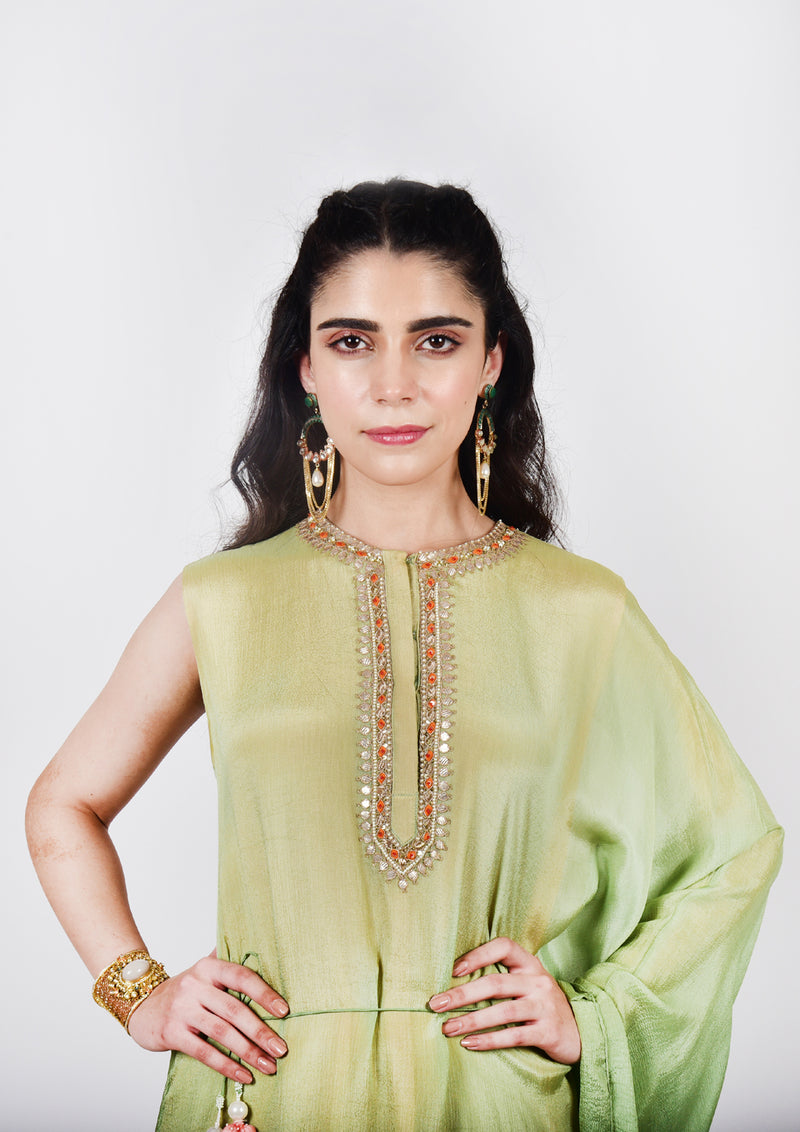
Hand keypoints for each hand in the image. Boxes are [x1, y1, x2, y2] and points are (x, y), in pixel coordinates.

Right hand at [127, 950, 288, 1082]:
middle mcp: (195, 985)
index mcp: (208, 967)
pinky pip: (204, 1052)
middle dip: (261, 1031)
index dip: (264, 993)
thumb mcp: (203, 971)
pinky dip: (227, 1065)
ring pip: (222, 1032)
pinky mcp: (171, 1033)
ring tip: (268, 1065)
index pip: (241, 976)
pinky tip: (244, 1075)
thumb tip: (264, 950)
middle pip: (234, 1009)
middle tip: (281, 1049)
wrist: (141, 1005)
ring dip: (248, 1052)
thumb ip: (228, 963)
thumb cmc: (184, 991)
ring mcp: (182, 1009)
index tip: (284, 1011)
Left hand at [428, 936, 580, 1064]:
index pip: (504, 946)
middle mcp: (538, 981)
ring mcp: (544, 1006)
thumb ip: (502, 977)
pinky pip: (514, 1036)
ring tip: (447, 1028)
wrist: (581, 1032)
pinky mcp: (548, 1032)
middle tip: (435, 1004)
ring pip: (502, 1011)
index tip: (453, 969)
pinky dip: (489, 1040)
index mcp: (530, 964)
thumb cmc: (541, 1004)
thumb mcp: (527, 983)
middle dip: (462, 994)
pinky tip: (469, 1044)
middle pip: (495, 983)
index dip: (478, 955)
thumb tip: (455, 981)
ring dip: (471, 1020)